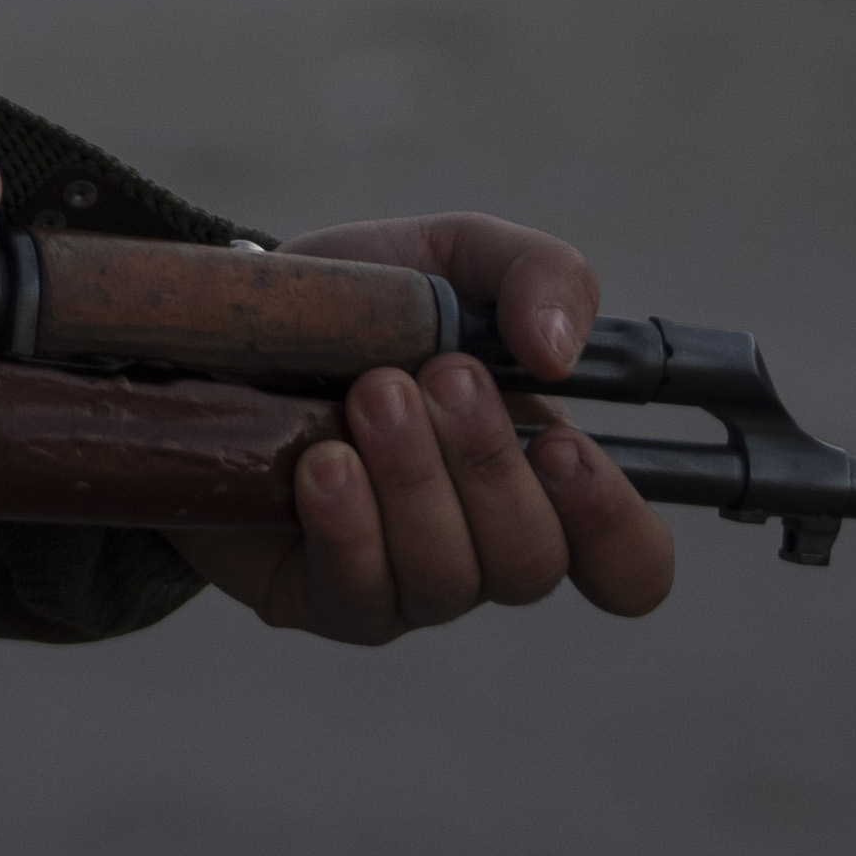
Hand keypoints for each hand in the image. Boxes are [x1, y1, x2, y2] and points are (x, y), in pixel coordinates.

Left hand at [201, 209, 677, 642]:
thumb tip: (560, 354)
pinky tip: (322, 463)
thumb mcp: (454, 257)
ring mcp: (406, 584)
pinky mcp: (323, 598)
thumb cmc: (365, 304)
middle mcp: (484, 547)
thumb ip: (538, 274)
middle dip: (488, 464)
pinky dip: (349, 522)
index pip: (629, 562)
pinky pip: (360, 593)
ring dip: (415, 479)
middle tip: (441, 376)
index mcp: (541, 478)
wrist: (226, 325)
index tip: (564, 449)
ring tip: (371, 394)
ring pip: (449, 578)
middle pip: (533, 563)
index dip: (616, 527)